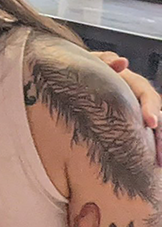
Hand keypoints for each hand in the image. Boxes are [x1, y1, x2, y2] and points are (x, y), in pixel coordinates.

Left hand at [93, 50, 161, 165]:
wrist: (74, 81)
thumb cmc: (83, 70)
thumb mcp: (91, 62)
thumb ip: (104, 60)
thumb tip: (122, 62)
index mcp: (131, 83)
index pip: (147, 95)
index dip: (151, 108)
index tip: (151, 123)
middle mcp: (138, 99)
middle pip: (158, 117)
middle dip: (161, 137)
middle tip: (159, 157)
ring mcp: (136, 114)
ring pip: (156, 130)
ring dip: (159, 146)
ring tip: (159, 165)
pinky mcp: (131, 127)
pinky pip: (145, 139)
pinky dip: (150, 151)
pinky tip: (152, 166)